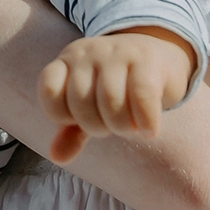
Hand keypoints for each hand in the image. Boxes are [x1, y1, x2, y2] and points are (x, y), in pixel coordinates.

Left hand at [37, 28, 195, 163]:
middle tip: (112, 126)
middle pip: (81, 102)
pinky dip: (146, 122)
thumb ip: (71, 132)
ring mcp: (118, 52)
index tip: (79, 119)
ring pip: (110, 100)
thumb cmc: (118, 87)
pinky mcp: (147, 59)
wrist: (160, 57)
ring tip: (131, 128)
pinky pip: (142, 96)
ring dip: (122, 126)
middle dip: (97, 127)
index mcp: (68, 60)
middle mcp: (89, 52)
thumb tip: (56, 157)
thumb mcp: (90, 107)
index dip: (62, 115)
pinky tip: (150, 131)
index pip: (49, 91)